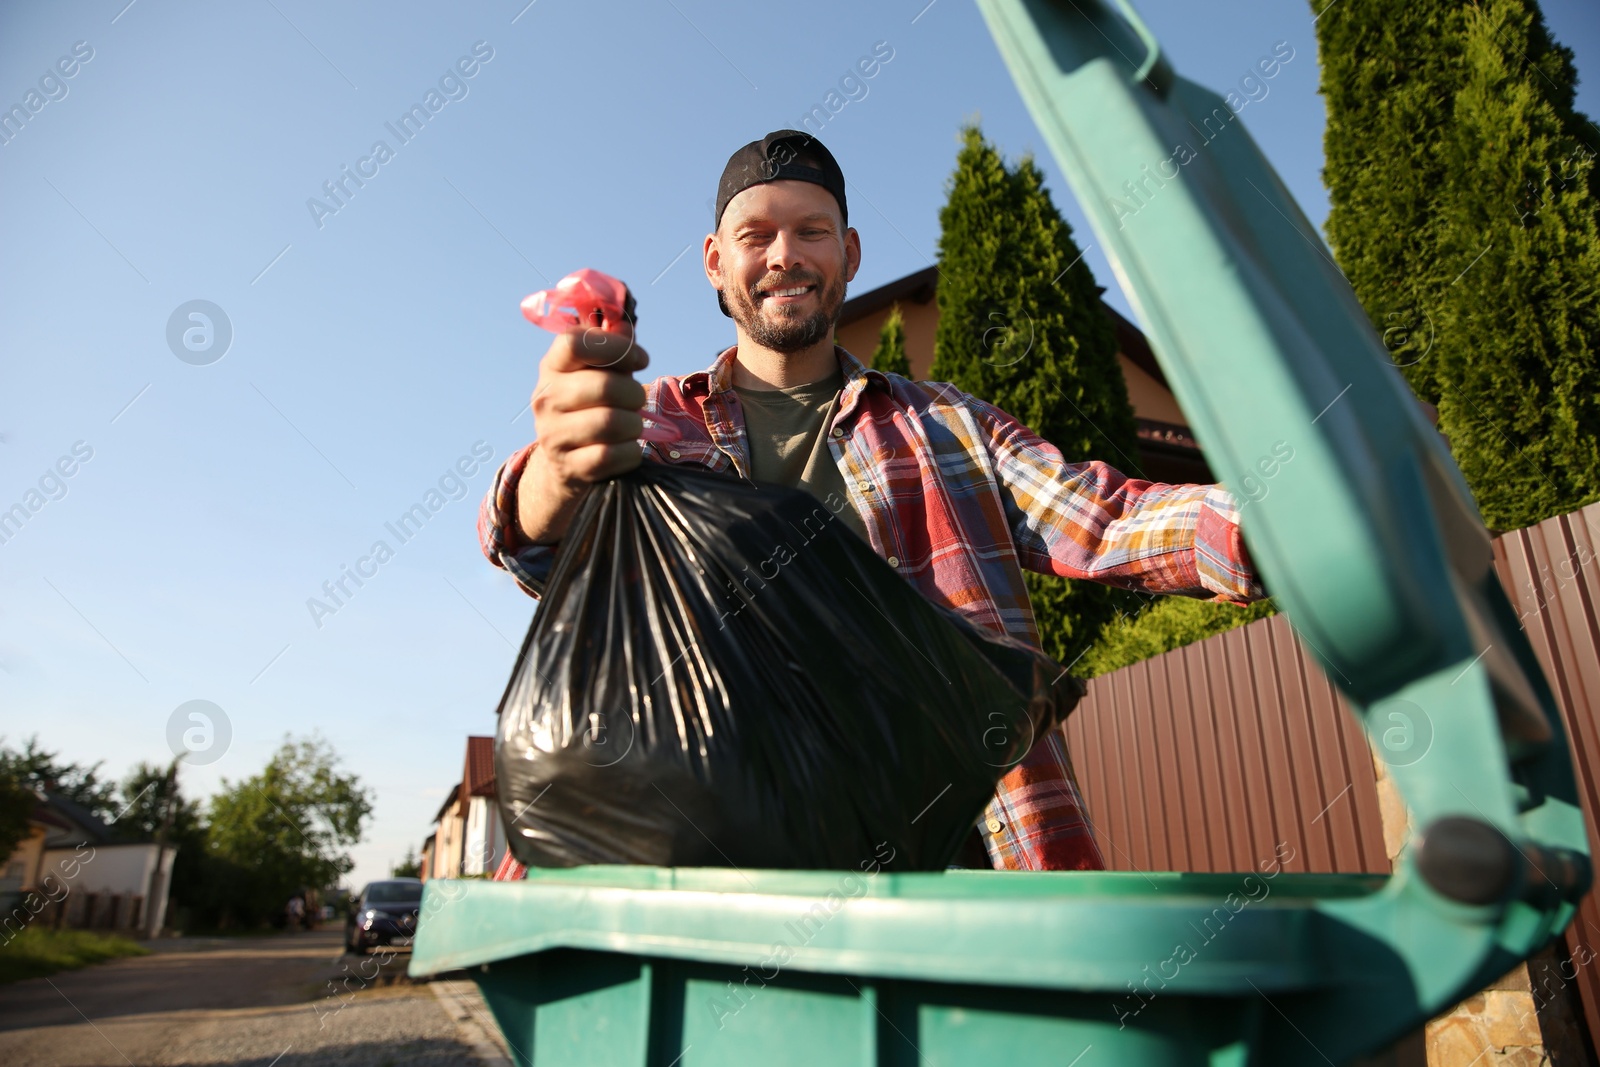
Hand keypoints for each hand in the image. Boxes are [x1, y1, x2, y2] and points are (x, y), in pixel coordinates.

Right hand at [516, 325, 649, 542]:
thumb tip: (626, 326)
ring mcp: (553, 435)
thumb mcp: (597, 371)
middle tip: (637, 399)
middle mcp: (546, 398)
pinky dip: (631, 452)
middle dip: (634, 393)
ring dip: (635, 424)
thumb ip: (613, 348)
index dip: (617, 348)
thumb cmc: (589, 404)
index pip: (576, 343)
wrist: (563, 461)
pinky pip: (612, 455)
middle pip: (604, 386)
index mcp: (552, 366)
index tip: (641, 359)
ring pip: (611, 422)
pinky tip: (627, 447)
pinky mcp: (569, 466)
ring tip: (633, 424)